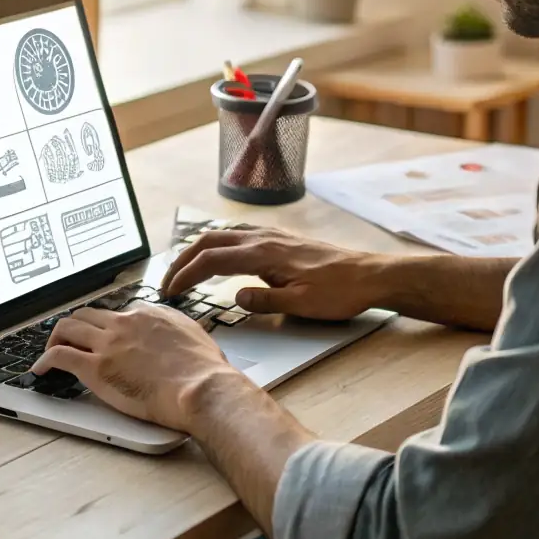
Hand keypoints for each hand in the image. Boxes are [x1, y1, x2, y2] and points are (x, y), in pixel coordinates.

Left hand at [33, 303, 242, 432]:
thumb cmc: (205, 371)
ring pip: (67, 328)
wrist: (202, 387)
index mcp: (149, 315)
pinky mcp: (96, 368)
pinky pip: (59, 356)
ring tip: (51, 352)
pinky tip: (40, 370)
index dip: (107, 327)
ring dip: (56, 338)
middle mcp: (125, 323)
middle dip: (75, 327)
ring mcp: (108, 344)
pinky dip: (44, 360)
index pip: (118, 314)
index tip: (103, 338)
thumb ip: (176, 329)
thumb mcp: (194, 335)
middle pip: (87, 314)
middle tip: (69, 341)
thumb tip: (171, 334)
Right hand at [160, 226, 382, 320]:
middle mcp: (264, 238)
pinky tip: (220, 255)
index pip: (211, 260)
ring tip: (184, 269)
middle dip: (183, 260)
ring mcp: (273, 236)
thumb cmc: (340, 292)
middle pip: (210, 241)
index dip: (185, 275)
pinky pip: (239, 235)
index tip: (170, 291)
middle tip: (167, 283)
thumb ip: (265, 300)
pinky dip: (218, 244)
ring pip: (223, 234)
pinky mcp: (282, 239)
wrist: (371, 275)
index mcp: (264, 254)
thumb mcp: (302, 304)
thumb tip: (236, 297)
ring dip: (198, 250)